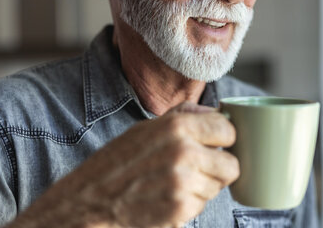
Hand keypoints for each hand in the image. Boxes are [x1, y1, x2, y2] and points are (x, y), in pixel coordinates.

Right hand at [7, 102, 238, 227]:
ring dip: (204, 186)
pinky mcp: (180, 210)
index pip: (229, 130)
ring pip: (218, 187)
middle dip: (219, 166)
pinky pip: (203, 205)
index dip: (223, 138)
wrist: (91, 198)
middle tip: (198, 167)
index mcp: (178, 127)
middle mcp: (184, 153)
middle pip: (231, 164)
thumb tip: (216, 112)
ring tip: (175, 181)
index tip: (215, 142)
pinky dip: (191, 203)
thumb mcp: (147, 127)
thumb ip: (184, 115)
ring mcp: (184, 184)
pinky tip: (168, 196)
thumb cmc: (118, 160)